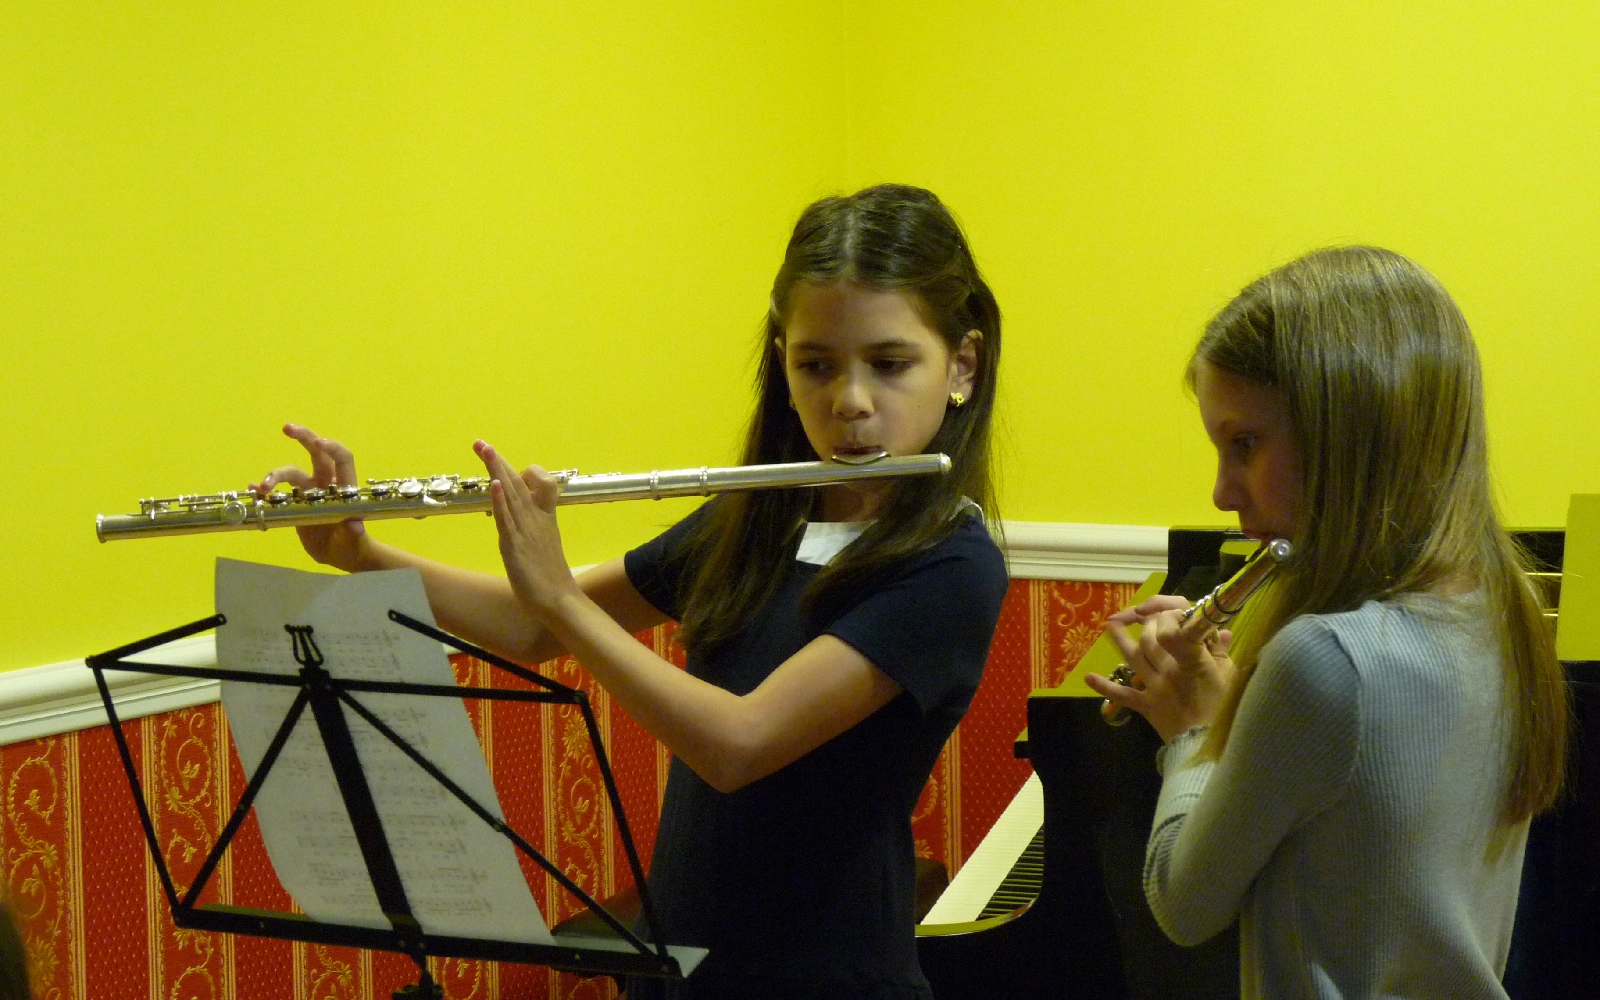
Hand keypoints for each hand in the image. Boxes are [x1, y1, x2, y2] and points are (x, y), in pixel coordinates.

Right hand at [250, 424, 366, 570]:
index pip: (343, 459)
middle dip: (303, 437)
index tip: (319, 442)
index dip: (333, 448)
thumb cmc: (353, 544)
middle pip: (316, 453)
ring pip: (291, 473)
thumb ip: (353, 532)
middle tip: (286, 428)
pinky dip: (263, 489)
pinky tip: (252, 489)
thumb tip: (354, 526)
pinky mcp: (294, 502)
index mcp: (344, 487)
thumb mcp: (354, 541)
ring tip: (262, 487)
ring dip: (275, 475)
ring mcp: (309, 491)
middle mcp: (326, 483)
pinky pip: (277, 491)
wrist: (339, 555)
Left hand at [475, 440, 580, 620]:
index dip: (520, 472)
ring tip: (485, 449)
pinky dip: (501, 500)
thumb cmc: (550, 577)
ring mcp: (526, 530)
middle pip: (517, 482)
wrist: (559, 600)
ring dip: (497, 470)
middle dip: (497, 461)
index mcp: (544, 516)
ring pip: (511, 494)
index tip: (502, 464)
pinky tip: (494, 484)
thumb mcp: (542, 545)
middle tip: (480, 442)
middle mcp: (535, 518)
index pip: (536, 483)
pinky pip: (507, 519)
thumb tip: (519, 519)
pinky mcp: (516, 545)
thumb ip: (531, 529)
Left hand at [1084, 599, 1234, 742]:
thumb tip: (1222, 631)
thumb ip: (1221, 652)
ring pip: (1134, 657)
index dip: (1170, 616)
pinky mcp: (1145, 705)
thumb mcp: (1229, 678)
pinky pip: (1123, 694)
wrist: (1207, 744)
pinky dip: (1105, 686)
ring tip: (1110, 624)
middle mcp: (1170, 669)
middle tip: (1146, 617)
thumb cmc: (1224, 708)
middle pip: (1152, 639)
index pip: (1177, 629)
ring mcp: (1155, 686)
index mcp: (1193, 659)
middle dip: (1147, 624)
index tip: (1171, 613)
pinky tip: (1089, 677)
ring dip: (1121, 640)